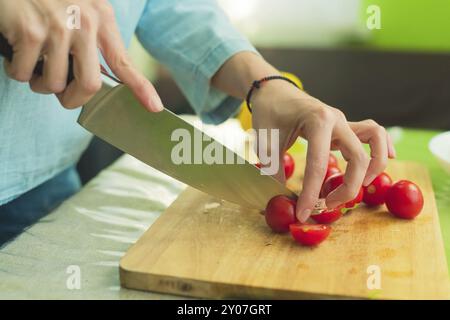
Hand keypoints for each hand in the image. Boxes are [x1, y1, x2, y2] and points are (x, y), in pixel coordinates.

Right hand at [0, 0, 162, 110]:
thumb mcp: (81, 8)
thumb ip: (93, 38)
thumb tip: (93, 79)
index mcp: (101, 17)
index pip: (124, 61)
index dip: (140, 87)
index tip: (154, 107)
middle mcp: (84, 22)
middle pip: (90, 85)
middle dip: (73, 99)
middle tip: (63, 94)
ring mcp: (57, 27)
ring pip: (54, 84)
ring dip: (40, 83)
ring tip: (35, 64)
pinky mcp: (30, 32)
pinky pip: (24, 73)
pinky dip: (18, 71)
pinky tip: (16, 53)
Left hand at [251, 80, 394, 221]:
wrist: (273, 90)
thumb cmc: (268, 112)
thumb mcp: (264, 141)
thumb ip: (273, 169)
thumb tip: (282, 198)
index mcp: (316, 120)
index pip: (318, 164)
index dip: (311, 193)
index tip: (303, 213)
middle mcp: (336, 119)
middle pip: (358, 156)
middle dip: (348, 187)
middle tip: (328, 205)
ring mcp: (343, 121)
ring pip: (376, 140)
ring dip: (373, 166)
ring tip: (359, 186)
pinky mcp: (345, 126)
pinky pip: (373, 134)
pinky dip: (382, 148)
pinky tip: (387, 160)